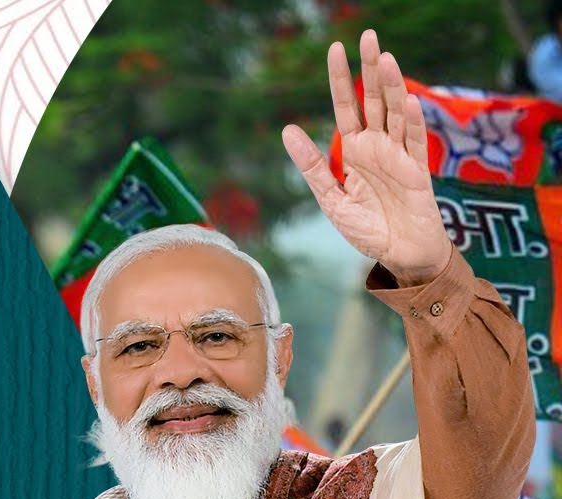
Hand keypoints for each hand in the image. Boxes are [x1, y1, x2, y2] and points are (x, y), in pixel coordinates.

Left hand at [282, 29, 452, 286]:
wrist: (399, 256)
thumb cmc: (368, 228)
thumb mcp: (331, 198)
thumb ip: (311, 165)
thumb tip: (287, 129)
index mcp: (355, 150)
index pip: (346, 106)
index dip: (341, 79)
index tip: (336, 49)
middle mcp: (378, 146)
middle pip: (374, 100)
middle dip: (371, 69)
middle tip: (368, 36)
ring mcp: (399, 155)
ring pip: (395, 113)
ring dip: (392, 86)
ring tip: (386, 58)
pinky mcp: (417, 172)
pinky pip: (414, 143)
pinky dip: (410, 122)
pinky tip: (406, 101)